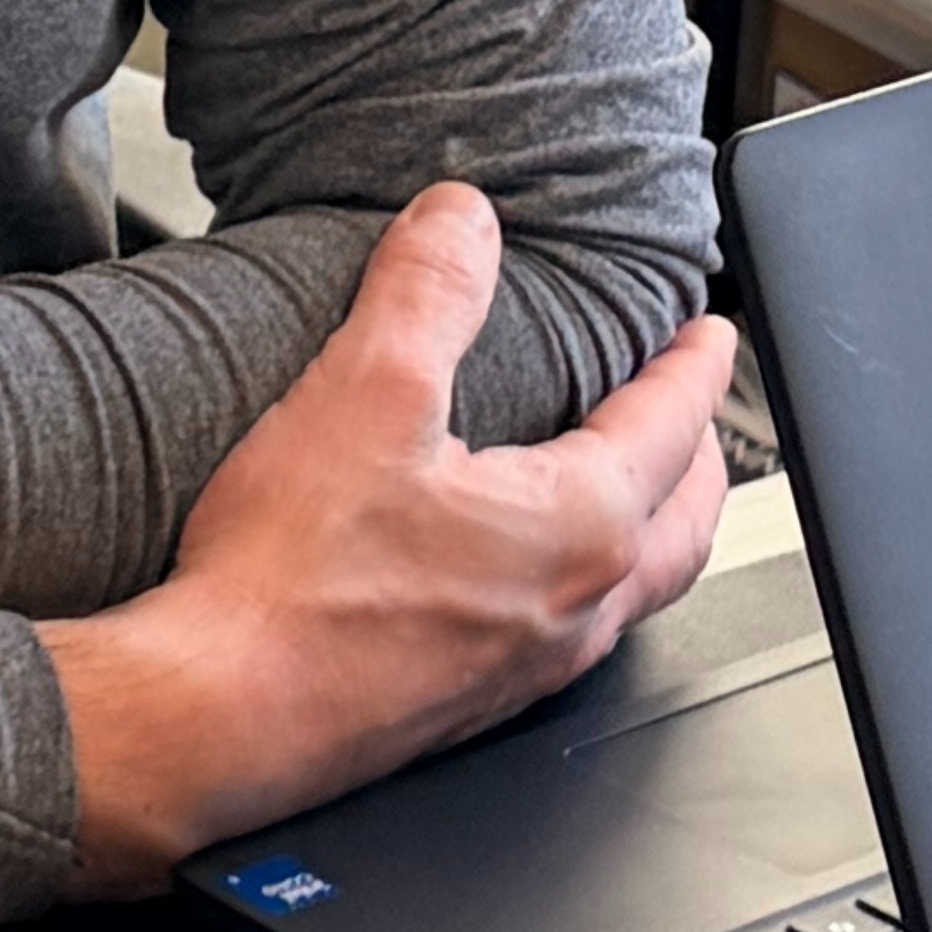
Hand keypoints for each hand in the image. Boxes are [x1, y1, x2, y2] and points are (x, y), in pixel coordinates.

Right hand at [40, 182, 731, 886]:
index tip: (709, 335)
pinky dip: (591, 575)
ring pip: (637, 586)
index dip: (695, 368)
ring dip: (652, 523)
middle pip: (683, 525)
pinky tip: (525, 565)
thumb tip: (464, 217)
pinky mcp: (475, 701)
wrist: (221, 714)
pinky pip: (576, 628)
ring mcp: (530, 666)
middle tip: (691, 409)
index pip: (672, 428)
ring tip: (626, 483)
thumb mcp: (362, 392)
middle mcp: (575, 607)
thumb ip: (425, 290)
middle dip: (698, 457)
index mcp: (576, 528)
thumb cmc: (293, 580)